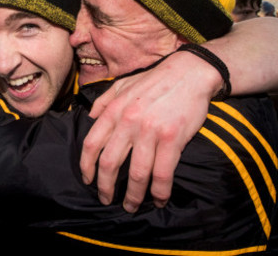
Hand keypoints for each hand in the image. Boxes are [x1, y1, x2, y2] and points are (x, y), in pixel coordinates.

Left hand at [80, 51, 219, 212]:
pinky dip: (159, 192)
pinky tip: (158, 200)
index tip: (88, 180)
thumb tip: (89, 117)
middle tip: (107, 200)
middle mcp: (129, 121)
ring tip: (132, 206)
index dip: (87, 167)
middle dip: (106, 187)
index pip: (91, 143)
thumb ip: (105, 100)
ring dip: (133, 196)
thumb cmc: (156, 80)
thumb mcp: (124, 83)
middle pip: (109, 163)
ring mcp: (150, 131)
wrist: (190, 72)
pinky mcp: (172, 138)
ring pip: (136, 174)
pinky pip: (162, 174)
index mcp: (115, 110)